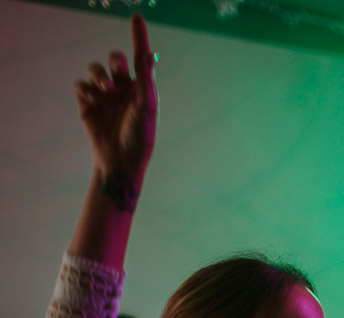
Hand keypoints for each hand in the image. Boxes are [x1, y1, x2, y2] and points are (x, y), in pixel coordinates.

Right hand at [73, 13, 156, 186]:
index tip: (137, 16)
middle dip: (115, 60)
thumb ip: (146, 81)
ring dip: (98, 74)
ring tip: (105, 89)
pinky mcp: (87, 104)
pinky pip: (80, 85)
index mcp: (142, 88)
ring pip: (94, 69)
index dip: (139, 36)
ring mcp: (104, 95)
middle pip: (115, 59)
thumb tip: (150, 55)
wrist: (120, 161)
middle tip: (118, 71)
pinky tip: (92, 98)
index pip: (140, 57)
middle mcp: (123, 88)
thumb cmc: (140, 137)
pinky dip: (85, 88)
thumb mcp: (146, 108)